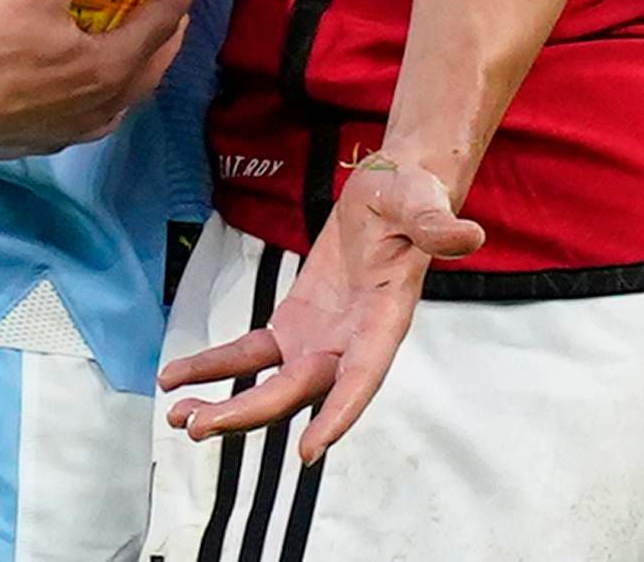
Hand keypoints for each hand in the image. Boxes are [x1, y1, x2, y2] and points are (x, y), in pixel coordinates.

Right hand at [0, 0, 203, 156]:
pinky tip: (91, 82)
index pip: (160, 24)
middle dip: (169, 33)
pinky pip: (94, 115)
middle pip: (151, 68)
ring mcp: (70, 132)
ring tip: (140, 41)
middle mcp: (99, 108)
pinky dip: (108, 91)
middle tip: (176, 5)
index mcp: (106, 69)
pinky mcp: (40, 142)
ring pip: (124, 98)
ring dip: (141, 66)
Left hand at [160, 158, 484, 464]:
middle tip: (201, 426)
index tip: (307, 453)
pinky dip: (214, 366)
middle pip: (297, 392)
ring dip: (226, 405)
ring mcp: (319, 341)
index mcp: (384, 323)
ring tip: (178, 417)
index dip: (337, 415)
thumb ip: (438, 228)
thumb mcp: (424, 205)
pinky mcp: (294, 325)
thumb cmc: (414, 198)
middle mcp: (350, 345)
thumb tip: (467, 235)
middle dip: (249, 414)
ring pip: (268, 386)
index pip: (362, 379)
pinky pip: (249, 354)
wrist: (392, 191)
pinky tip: (176, 377)